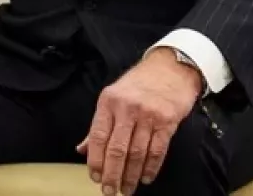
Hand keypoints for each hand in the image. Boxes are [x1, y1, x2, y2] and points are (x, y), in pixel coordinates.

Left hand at [76, 48, 201, 194]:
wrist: (170, 68)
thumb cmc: (138, 84)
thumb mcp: (112, 98)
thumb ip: (97, 125)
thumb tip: (82, 149)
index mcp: (108, 102)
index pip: (97, 136)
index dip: (95, 160)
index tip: (94, 177)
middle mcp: (127, 109)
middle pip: (117, 149)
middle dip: (112, 174)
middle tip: (109, 190)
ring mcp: (148, 115)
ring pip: (136, 153)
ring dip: (131, 175)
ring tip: (127, 189)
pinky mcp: (167, 122)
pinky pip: (157, 150)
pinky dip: (150, 168)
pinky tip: (144, 178)